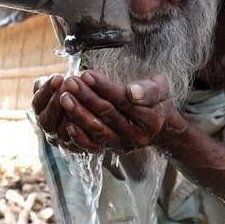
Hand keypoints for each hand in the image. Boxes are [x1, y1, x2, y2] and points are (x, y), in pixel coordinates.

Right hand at [32, 73, 101, 152]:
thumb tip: (45, 82)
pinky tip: (90, 119)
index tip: (58, 77)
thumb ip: (50, 84)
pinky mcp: (78, 148)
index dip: (46, 90)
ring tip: (79, 101)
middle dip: (55, 103)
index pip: (38, 103)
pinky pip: (78, 144)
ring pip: (62, 132)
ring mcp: (63, 140)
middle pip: (46, 120)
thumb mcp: (59, 86)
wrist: (93, 112)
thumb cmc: (74, 94)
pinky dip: (82, 134)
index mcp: (42, 113)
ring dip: (69, 116)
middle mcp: (50, 129)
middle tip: (66, 88)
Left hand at [56, 71, 183, 152]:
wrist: (159, 125)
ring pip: (98, 130)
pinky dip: (79, 136)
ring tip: (64, 97)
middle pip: (108, 114)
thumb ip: (148, 90)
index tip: (86, 73)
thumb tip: (133, 93)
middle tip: (70, 82)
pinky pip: (93, 146)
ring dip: (78, 113)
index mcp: (151, 120)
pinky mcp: (112, 150)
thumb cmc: (157, 101)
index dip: (104, 87)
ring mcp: (124, 145)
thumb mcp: (160, 88)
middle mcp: (137, 136)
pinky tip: (67, 123)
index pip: (123, 100)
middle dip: (87, 96)